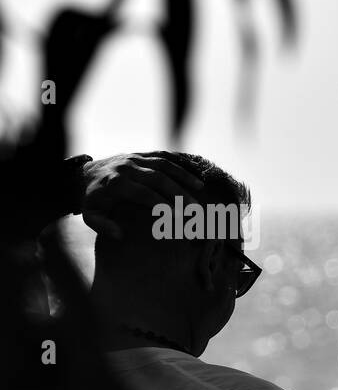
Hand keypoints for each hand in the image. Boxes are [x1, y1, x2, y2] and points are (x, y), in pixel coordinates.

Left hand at [81, 151, 204, 239]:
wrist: (85, 174)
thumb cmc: (93, 200)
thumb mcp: (91, 215)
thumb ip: (102, 226)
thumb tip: (120, 235)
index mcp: (116, 184)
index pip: (144, 194)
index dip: (162, 204)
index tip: (179, 217)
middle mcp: (127, 168)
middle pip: (158, 178)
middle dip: (178, 193)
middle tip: (195, 208)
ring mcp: (135, 159)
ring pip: (163, 164)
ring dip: (183, 175)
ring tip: (200, 188)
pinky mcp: (141, 154)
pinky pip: (163, 155)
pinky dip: (180, 163)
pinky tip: (194, 172)